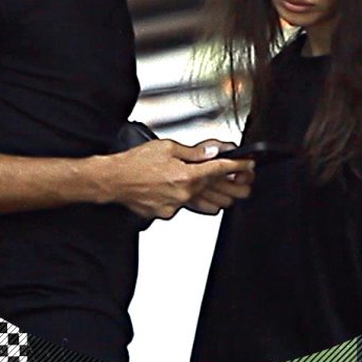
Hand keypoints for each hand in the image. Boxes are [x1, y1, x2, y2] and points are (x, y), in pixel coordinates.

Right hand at [100, 139, 254, 219]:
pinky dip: (185, 198)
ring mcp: (175, 206)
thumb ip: (193, 152)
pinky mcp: (166, 214)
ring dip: (209, 192)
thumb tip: (212, 152)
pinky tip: (176, 189)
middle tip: (236, 176)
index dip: (238, 166)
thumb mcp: (167, 147)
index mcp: (186, 175)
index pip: (220, 170)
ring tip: (202, 181)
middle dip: (230, 182)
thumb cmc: (135, 162)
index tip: (248, 164)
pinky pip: (184, 206)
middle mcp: (183, 194)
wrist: (113, 180)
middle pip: (216, 189)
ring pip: (203, 202)